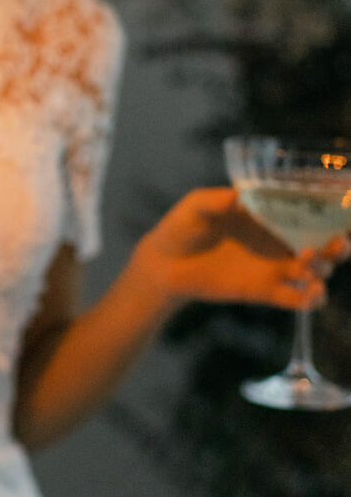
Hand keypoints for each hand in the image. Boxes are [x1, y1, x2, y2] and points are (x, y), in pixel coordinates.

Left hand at [133, 187, 350, 312]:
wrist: (164, 264)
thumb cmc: (182, 227)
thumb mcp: (196, 206)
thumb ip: (216, 200)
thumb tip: (238, 197)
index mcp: (270, 214)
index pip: (311, 211)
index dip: (333, 212)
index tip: (344, 210)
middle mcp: (279, 241)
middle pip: (325, 244)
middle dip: (340, 245)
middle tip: (336, 242)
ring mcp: (274, 267)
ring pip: (318, 272)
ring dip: (324, 268)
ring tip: (306, 260)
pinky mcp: (265, 291)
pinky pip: (298, 299)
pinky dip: (311, 299)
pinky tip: (309, 294)